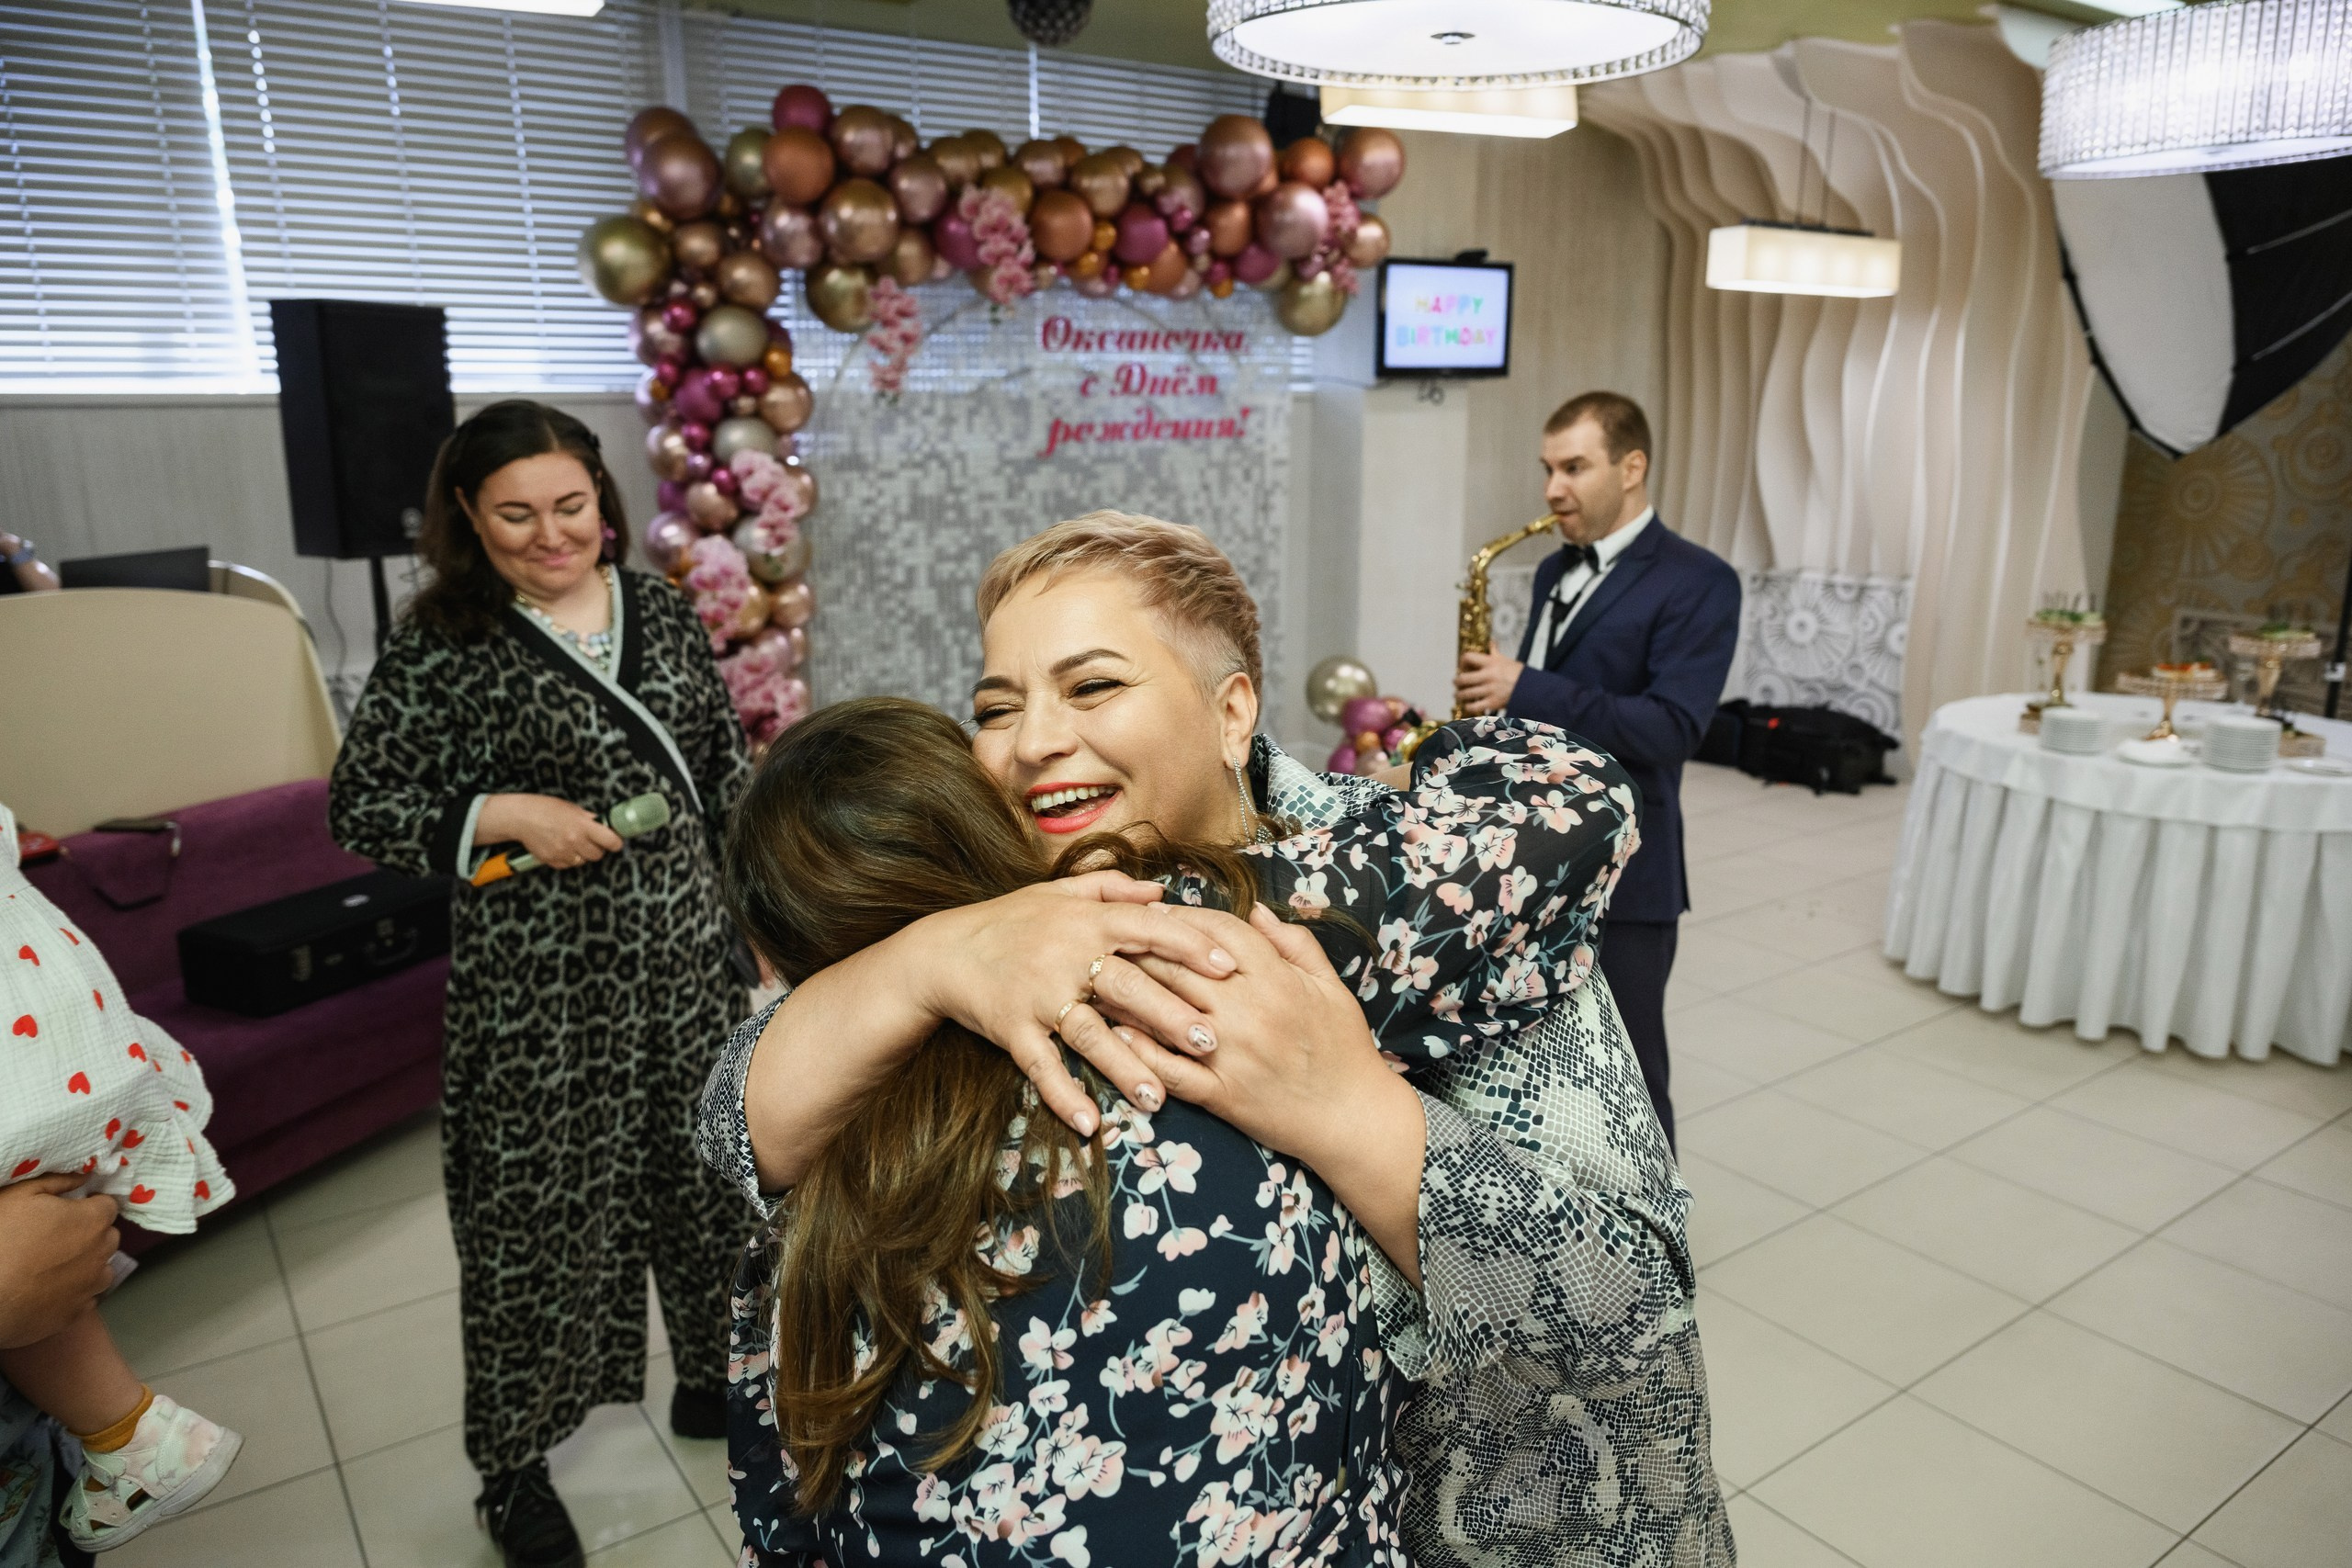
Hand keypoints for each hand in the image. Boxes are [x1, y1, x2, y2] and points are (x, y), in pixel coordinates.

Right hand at [0, 1176, 120, 1348]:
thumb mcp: (20, 1195)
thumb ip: (57, 1182)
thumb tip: (84, 1177)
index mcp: (93, 1221)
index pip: (107, 1206)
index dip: (89, 1206)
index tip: (70, 1211)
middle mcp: (101, 1253)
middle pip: (107, 1238)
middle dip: (90, 1234)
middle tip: (55, 1238)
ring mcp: (91, 1287)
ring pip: (100, 1270)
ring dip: (86, 1266)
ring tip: (51, 1267)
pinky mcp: (77, 1315)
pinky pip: (87, 1302)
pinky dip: (75, 1296)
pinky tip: (51, 1292)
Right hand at [479, 793, 624, 869]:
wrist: (520, 817)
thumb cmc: (545, 808)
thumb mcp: (571, 808)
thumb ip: (588, 818)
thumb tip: (603, 824)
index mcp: (582, 825)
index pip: (610, 841)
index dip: (615, 842)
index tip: (616, 842)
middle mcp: (574, 841)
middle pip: (598, 855)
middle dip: (597, 849)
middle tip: (592, 841)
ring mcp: (562, 853)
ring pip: (583, 862)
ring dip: (582, 855)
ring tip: (573, 843)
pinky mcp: (552, 860)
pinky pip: (568, 865)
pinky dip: (568, 859)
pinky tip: (561, 847)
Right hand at [914, 873, 1241, 1135]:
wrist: (943, 951)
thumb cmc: (1010, 921)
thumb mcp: (1059, 892)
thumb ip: (1112, 888)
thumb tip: (1162, 893)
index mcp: (1087, 921)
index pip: (1148, 929)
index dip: (1191, 946)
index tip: (1230, 966)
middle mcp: (1067, 955)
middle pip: (1128, 986)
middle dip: (1172, 1016)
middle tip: (1212, 1043)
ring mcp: (1039, 995)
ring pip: (1089, 1033)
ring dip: (1124, 1068)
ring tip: (1158, 1099)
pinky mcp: (1012, 1029)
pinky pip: (1041, 1066)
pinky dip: (1062, 1095)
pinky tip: (1088, 1124)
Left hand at [1111, 905, 1427, 1281]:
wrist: (1352, 1116)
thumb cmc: (1343, 1047)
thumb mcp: (1330, 985)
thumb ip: (1293, 943)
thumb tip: (1256, 909)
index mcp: (1277, 978)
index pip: (1217, 932)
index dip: (1182, 918)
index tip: (1156, 913)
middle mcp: (1249, 1011)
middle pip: (1179, 967)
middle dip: (1141, 948)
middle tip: (1109, 936)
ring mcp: (1231, 1054)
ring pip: (1165, 1014)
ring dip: (1128, 994)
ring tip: (1097, 978)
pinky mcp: (1220, 1094)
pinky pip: (1169, 1070)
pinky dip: (1138, 1053)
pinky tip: (1114, 1037)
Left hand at [1454, 642, 1522, 716]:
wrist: (1531, 688)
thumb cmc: (1518, 673)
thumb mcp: (1506, 660)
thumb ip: (1495, 653)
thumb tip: (1491, 642)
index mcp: (1491, 662)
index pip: (1468, 657)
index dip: (1462, 662)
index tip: (1462, 667)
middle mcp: (1488, 675)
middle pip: (1462, 678)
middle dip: (1456, 681)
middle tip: (1456, 683)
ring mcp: (1489, 690)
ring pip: (1465, 693)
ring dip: (1459, 695)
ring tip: (1458, 695)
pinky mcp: (1493, 702)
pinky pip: (1474, 706)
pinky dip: (1468, 706)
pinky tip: (1467, 705)